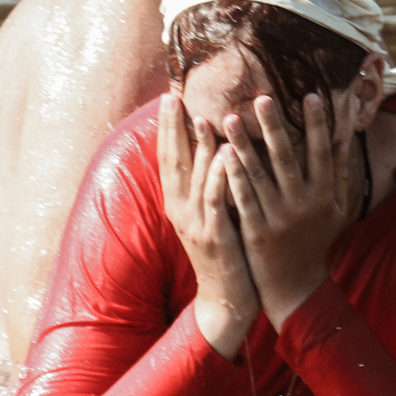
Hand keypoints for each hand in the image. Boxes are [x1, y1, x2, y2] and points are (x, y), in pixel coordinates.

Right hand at [158, 94, 257, 358]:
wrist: (227, 298)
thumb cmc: (225, 252)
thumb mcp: (211, 216)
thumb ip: (209, 185)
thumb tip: (215, 150)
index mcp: (179, 204)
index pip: (169, 159)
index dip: (168, 128)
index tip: (170, 97)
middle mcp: (181, 210)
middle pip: (174, 162)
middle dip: (173, 129)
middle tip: (173, 97)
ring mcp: (196, 224)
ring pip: (195, 178)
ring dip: (199, 147)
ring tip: (203, 116)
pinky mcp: (215, 236)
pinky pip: (216, 201)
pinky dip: (219, 176)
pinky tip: (226, 155)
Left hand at [219, 91, 351, 327]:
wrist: (296, 288)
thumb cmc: (316, 243)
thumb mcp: (337, 211)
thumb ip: (341, 175)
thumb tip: (344, 138)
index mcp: (326, 197)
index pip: (322, 153)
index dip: (317, 124)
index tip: (310, 95)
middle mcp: (304, 205)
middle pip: (288, 159)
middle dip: (275, 127)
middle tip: (263, 97)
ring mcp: (279, 219)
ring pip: (261, 175)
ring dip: (245, 145)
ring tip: (231, 117)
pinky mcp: (257, 232)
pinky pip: (243, 199)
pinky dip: (233, 176)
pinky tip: (221, 155)